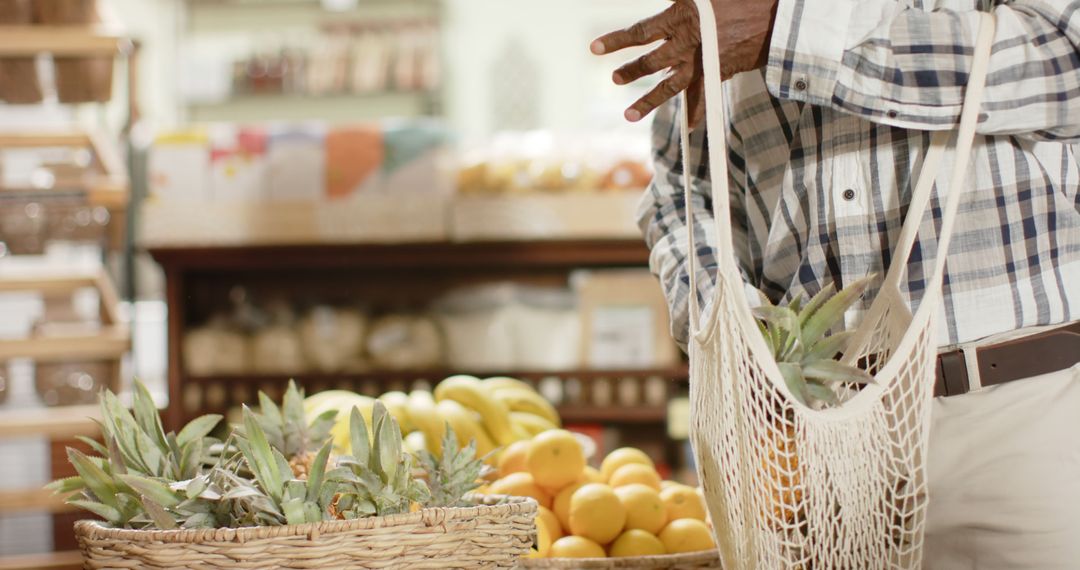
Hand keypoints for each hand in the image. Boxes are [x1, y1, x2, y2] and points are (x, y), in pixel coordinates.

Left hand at [591, 0, 778, 126]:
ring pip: (669, 86)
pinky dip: (696, 112)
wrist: (774, 18)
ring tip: (628, 114)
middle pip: (650, 62)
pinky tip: (688, 127)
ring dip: (648, 100)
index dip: (615, 40)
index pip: (640, 33)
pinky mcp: (716, 73)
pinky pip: (702, 97)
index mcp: (680, 19)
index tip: (594, 48)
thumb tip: (671, 0)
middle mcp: (686, 44)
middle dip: (631, 71)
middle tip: (614, 78)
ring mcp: (701, 62)